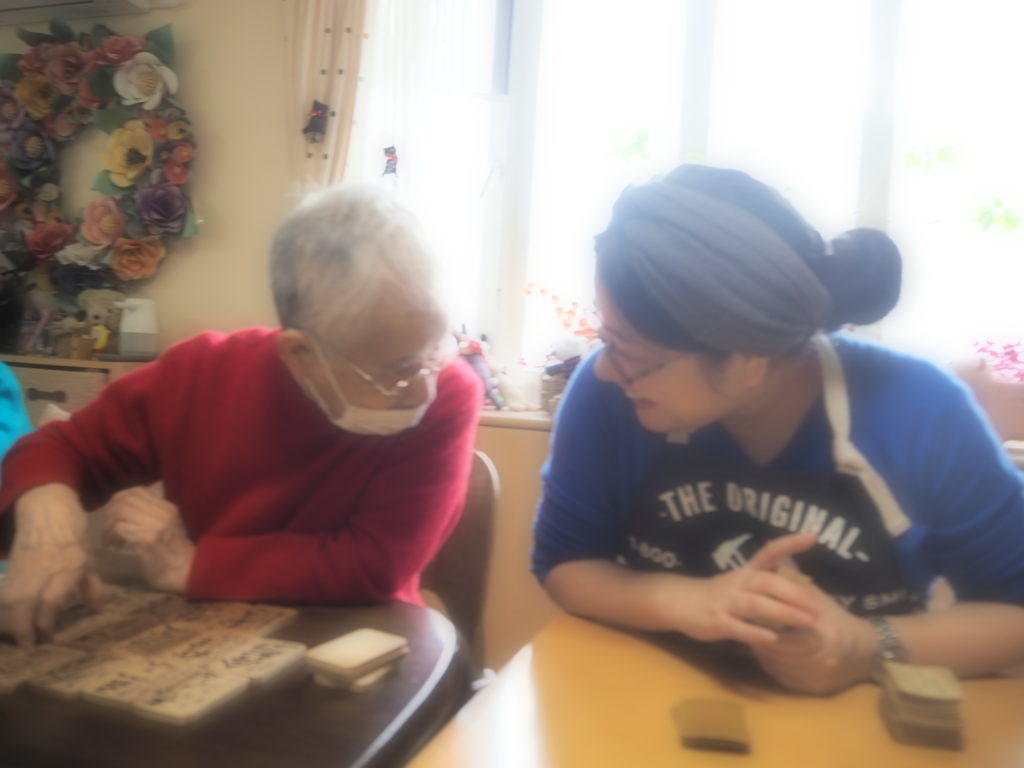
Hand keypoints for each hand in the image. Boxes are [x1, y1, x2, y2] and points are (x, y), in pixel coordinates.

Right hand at [0, 483, 103, 646]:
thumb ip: (93, 586)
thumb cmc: (75, 534)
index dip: (44, 620)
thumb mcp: (91, 559)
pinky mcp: (12, 567)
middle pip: (24, 602)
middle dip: (21, 628)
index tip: (47, 636)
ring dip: (9, 621)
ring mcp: (25, 567)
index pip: (51, 598)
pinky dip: (2, 609)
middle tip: (27, 645)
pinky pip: (3, 593)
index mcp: (69, 566)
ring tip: (15, 637)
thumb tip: (97, 611)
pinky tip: (6, 621)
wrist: (48, 509)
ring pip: (9, 599)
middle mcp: (44, 568)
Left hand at [104, 487, 193, 593]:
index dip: (119, 498)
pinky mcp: (147, 540)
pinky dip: (112, 536)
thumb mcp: (168, 526)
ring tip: (109, 538)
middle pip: (126, 500)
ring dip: (109, 525)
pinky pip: (120, 528)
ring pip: (121, 513)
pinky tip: (114, 545)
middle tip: (107, 527)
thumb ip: (152, 514)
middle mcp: (163, 513)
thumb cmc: (174, 553)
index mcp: (168, 508)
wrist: (185, 573)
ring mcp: (156, 525)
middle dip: (110, 512)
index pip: (138, 491)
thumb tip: (124, 508)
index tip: (112, 512)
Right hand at [674, 533, 822, 644]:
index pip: (769, 552)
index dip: (789, 543)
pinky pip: (738, 627)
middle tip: (819, 607)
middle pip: (767, 582)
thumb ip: (768, 585)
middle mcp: (738, 583)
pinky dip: (756, 632)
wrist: (679, 601)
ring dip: (783, 612)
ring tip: (807, 622)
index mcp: (747, 571)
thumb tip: (802, 591)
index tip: (813, 535)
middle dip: (795, 594)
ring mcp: (726, 602)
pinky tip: (774, 639)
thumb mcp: (742, 583)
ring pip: (756, 604)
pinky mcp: (717, 622)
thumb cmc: (719, 594)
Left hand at [750, 582, 876, 694]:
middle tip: (748, 624)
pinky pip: (782, 678)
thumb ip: (795, 584)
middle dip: (760, 637)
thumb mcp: (818, 599)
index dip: (765, 622)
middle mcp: (822, 662)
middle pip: (777, 651)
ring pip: (776, 666)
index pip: (783, 633)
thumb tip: (773, 563)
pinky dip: (773, 664)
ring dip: (763, 651)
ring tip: (756, 636)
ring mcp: (817, 678)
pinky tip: (770, 653)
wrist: (865, 650)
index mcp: (824, 637)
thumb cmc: (837, 619)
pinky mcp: (812, 690)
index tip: (753, 611)